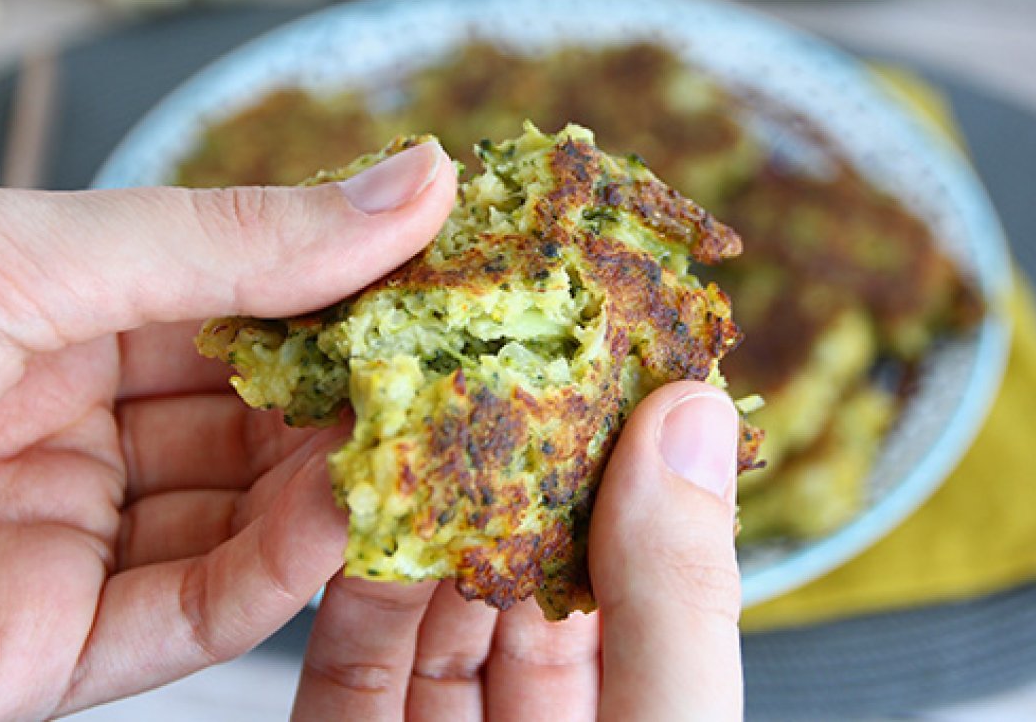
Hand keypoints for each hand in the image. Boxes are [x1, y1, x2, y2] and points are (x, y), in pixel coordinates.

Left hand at [0, 142, 455, 719]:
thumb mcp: (36, 258)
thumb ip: (237, 237)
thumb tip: (415, 183)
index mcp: (54, 309)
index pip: (240, 293)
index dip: (347, 277)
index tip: (453, 265)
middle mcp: (66, 420)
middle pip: (253, 409)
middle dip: (357, 392)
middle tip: (466, 369)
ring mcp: (59, 539)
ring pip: (239, 515)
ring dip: (334, 486)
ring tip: (426, 450)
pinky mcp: (44, 655)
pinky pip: (186, 611)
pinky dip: (274, 572)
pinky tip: (343, 522)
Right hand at [290, 382, 744, 720]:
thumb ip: (676, 595)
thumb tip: (690, 420)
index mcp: (643, 709)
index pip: (641, 563)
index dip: (624, 457)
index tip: (602, 350)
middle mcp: (546, 720)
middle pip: (524, 572)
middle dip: (502, 466)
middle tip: (487, 353)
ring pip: (429, 601)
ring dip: (417, 505)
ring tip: (415, 395)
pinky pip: (347, 654)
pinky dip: (346, 576)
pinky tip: (355, 499)